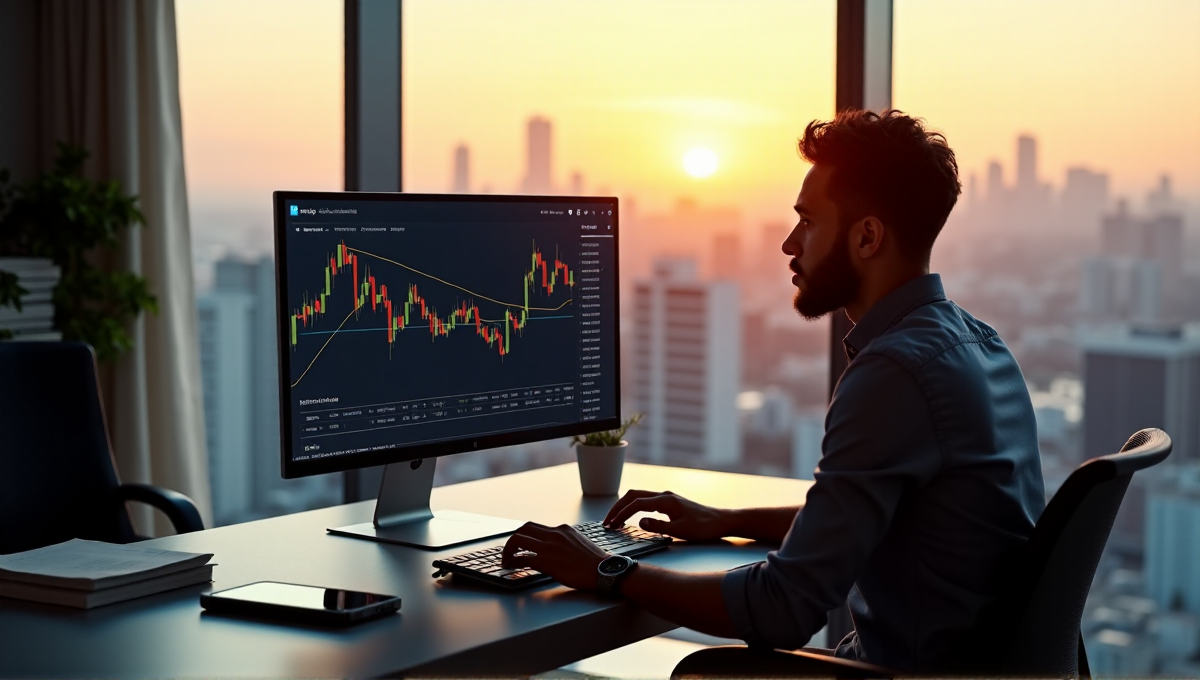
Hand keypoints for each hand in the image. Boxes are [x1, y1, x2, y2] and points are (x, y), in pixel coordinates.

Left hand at [501, 522, 608, 591]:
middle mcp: (555, 534)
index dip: (526, 535)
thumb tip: (555, 551)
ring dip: (509, 550)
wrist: (604, 571)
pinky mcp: (546, 561)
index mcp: (563, 530)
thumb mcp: (579, 544)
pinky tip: (513, 568)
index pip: (537, 527)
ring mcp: (549, 547)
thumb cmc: (596, 563)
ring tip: (506, 560)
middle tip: (509, 550)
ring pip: (519, 540)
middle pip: (524, 529)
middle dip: (513, 539)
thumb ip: (565, 543)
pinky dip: (514, 562)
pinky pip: (523, 558)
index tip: (522, 544)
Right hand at [603, 490, 731, 541]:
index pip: (636, 504)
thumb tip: (639, 522)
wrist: (722, 521)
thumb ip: (659, 527)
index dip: (621, 514)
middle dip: (618, 507)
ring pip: (639, 497)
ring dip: (625, 507)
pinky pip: (646, 501)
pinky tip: (631, 517)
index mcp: (665, 500)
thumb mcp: (681, 531)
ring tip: (615, 520)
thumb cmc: (704, 527)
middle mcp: (664, 495)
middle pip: (633, 495)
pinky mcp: (670, 503)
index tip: (611, 524)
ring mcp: (667, 498)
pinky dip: (634, 507)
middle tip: (607, 522)